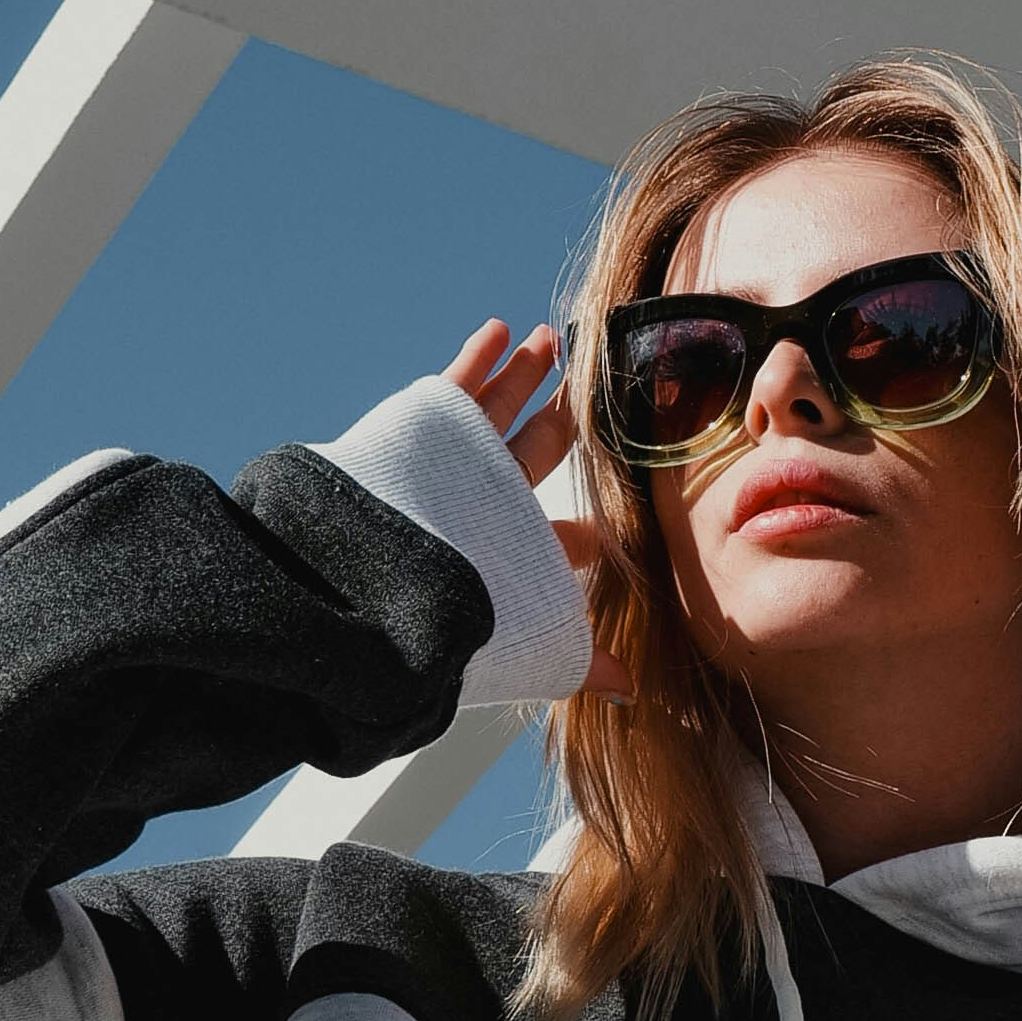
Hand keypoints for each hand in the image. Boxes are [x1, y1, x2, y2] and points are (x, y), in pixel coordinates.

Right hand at [449, 322, 636, 701]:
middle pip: (534, 453)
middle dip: (561, 423)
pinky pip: (461, 380)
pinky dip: (481, 354)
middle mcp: (487, 504)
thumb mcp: (536, 640)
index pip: (556, 537)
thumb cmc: (461, 615)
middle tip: (586, 391)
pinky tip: (501, 328)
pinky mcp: (428, 423)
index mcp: (509, 554)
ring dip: (527, 373)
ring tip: (552, 339)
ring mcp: (458, 460)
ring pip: (502, 408)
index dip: (584, 528)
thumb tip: (633, 692)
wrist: (388, 581)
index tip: (606, 520)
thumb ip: (582, 660)